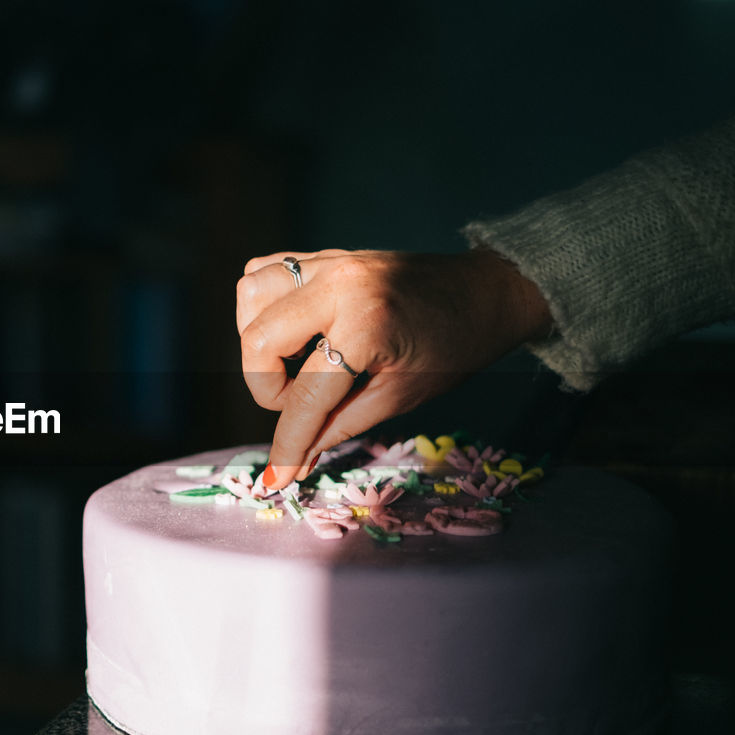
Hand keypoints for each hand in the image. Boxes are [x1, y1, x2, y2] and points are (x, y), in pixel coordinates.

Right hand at [236, 248, 551, 488]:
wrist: (485, 293)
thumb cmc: (454, 350)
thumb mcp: (400, 397)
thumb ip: (339, 427)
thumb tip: (294, 462)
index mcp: (367, 325)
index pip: (306, 396)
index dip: (288, 443)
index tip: (277, 478)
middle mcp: (339, 285)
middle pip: (259, 341)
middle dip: (267, 388)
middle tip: (300, 405)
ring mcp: (329, 262)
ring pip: (250, 297)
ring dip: (258, 341)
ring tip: (292, 364)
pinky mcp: (325, 255)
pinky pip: (265, 271)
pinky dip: (261, 306)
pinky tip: (288, 331)